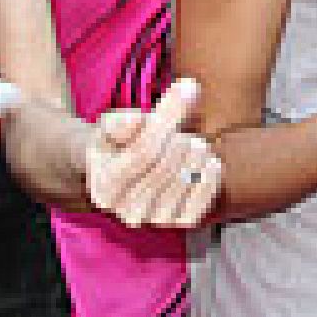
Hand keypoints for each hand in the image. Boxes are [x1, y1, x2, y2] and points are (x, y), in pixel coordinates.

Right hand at [87, 77, 221, 227]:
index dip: (168, 120)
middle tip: (186, 131)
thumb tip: (157, 107)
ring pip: (184, 182)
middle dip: (181, 140)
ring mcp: (152, 221)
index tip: (188, 92)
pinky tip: (211, 162)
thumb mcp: (110, 124)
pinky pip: (200, 204)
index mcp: (105, 184)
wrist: (114, 177)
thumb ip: (127, 120)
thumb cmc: (113, 144)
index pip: (145, 150)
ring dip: (195, 157)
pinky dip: (209, 180)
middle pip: (166, 167)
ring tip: (194, 144)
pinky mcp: (177, 224)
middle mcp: (126, 210)